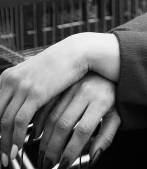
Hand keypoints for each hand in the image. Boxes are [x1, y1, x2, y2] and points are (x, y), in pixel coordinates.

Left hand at [0, 35, 88, 165]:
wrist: (77, 52)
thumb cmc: (58, 66)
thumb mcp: (34, 76)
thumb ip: (22, 91)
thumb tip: (16, 112)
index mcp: (8, 76)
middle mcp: (11, 80)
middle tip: (2, 155)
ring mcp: (22, 85)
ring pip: (6, 121)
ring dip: (6, 143)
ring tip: (10, 157)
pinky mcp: (35, 92)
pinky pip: (21, 121)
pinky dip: (18, 137)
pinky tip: (20, 148)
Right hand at [35, 73, 119, 168]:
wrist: (109, 65)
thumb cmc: (113, 94)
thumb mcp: (116, 115)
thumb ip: (106, 137)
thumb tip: (93, 157)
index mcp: (100, 100)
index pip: (83, 130)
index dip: (72, 150)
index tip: (65, 164)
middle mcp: (85, 91)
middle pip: (64, 124)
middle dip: (53, 148)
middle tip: (49, 164)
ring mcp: (71, 86)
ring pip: (52, 116)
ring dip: (44, 139)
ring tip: (42, 155)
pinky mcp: (61, 84)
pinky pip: (46, 105)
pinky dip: (39, 122)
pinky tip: (37, 135)